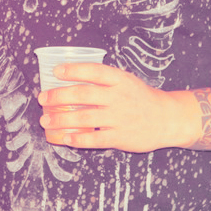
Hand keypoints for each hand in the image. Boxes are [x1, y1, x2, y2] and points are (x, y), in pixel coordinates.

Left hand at [37, 63, 191, 151]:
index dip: (73, 70)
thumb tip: (70, 75)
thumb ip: (103, 79)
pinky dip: (78, 139)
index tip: (56, 71)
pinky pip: (95, 139)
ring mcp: (120, 118)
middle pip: (84, 94)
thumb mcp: (126, 81)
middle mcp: (119, 97)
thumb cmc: (140, 98)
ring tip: (45, 120)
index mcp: (120, 80)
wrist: (167, 119)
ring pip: (85, 118)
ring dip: (62, 119)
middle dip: (59, 96)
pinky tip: (64, 138)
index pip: (94, 71)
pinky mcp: (121, 137)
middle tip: (43, 99)